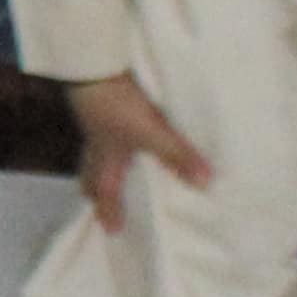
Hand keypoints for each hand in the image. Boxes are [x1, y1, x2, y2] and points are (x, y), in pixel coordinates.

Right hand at [66, 73, 214, 237]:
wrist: (91, 66)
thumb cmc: (115, 106)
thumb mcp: (150, 132)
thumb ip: (176, 155)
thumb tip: (205, 184)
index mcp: (106, 160)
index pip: (105, 192)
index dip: (108, 211)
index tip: (112, 231)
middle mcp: (97, 147)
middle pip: (91, 175)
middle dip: (95, 191)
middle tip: (98, 202)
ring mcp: (96, 125)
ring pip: (94, 155)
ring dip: (100, 167)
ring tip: (111, 172)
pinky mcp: (101, 106)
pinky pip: (104, 135)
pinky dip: (109, 143)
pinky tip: (121, 135)